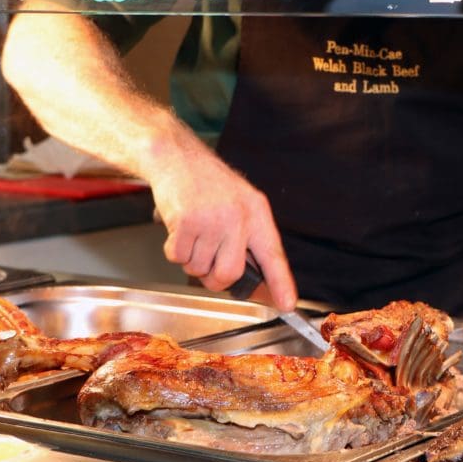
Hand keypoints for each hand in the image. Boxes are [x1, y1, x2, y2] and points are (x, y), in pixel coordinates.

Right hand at [151, 154, 297, 311]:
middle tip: (209, 265)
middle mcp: (237, 217)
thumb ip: (249, 237)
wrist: (176, 157)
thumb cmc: (208, 183)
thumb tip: (253, 278)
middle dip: (216, 279)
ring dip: (192, 261)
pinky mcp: (185, 222)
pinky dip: (175, 251)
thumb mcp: (241, 203)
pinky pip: (178, 258)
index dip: (281, 282)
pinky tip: (180, 229)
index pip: (273, 254)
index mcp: (256, 212)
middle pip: (230, 273)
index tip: (287, 304)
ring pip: (200, 269)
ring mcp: (210, 220)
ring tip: (194, 235)